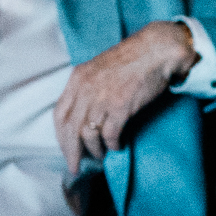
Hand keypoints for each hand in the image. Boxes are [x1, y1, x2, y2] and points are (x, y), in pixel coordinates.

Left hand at [52, 21, 198, 171]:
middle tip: (74, 166)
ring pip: (88, 133)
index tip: (65, 149)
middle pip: (70, 128)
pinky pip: (110, 133)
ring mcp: (103, 98)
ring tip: (100, 156)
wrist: (156, 50)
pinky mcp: (121, 106)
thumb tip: (85, 114)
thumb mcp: (100, 69)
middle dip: (71, 151)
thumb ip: (88, 88)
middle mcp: (86, 89)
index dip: (60, 136)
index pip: (60, 114)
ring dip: (94, 149)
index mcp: (78, 79)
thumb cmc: (133, 59)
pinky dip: (112, 144)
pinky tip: (117, 146)